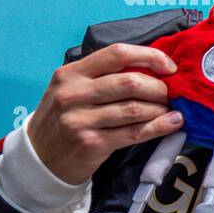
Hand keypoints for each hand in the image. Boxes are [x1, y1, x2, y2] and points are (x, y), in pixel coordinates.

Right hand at [27, 43, 180, 184]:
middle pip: (130, 82)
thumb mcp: (72, 90)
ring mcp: (80, 120)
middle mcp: (73, 94)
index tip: (169, 67)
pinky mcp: (92, 143)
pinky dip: (159, 127)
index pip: (117, 54)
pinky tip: (174, 123)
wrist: (40, 158)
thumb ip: (102, 77)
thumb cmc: (64, 118)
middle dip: (160, 87)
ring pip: (135, 108)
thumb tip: (152, 70)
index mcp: (70, 74)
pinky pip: (135, 132)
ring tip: (172, 109)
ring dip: (161, 108)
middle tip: (172, 94)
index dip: (149, 57)